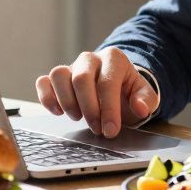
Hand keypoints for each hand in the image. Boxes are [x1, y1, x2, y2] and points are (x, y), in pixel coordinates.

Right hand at [34, 48, 158, 137]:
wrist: (117, 87)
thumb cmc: (129, 93)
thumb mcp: (144, 96)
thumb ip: (146, 100)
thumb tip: (140, 108)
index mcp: (114, 59)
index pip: (107, 82)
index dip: (108, 109)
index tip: (111, 131)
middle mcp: (91, 58)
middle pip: (81, 78)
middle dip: (89, 108)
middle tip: (97, 129)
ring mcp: (72, 66)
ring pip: (59, 75)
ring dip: (67, 101)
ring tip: (78, 118)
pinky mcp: (58, 78)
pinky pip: (44, 81)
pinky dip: (47, 97)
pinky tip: (57, 112)